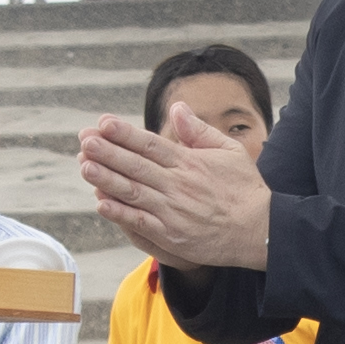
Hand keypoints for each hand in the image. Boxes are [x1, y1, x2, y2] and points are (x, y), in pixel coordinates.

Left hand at [70, 114, 274, 273]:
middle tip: (84, 140)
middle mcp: (178, 185)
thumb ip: (199, 130)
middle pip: (136, 165)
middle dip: (107, 151)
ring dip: (106, 179)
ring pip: (133, 192)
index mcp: (190, 162)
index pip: (151, 144)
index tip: (103, 122)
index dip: (125, 133)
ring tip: (84, 166)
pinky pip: (140, 222)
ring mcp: (173, 211)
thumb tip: (177, 108)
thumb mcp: (229, 151)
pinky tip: (100, 203)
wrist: (260, 231)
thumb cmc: (245, 189)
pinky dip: (119, 213)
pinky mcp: (171, 235)